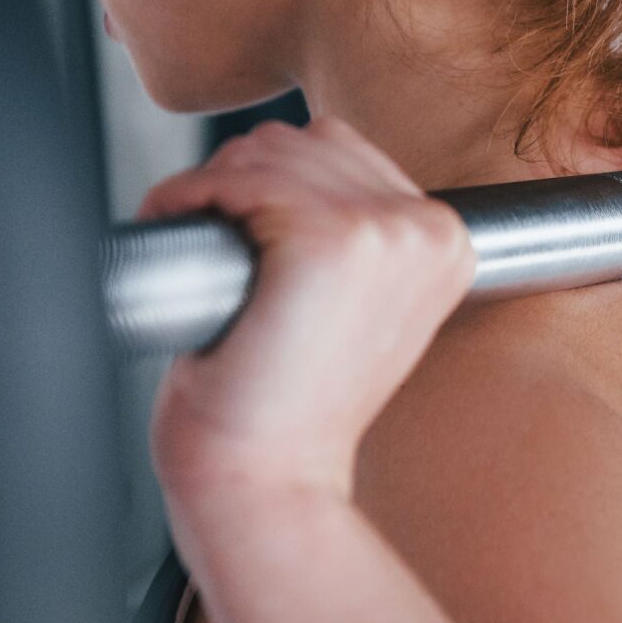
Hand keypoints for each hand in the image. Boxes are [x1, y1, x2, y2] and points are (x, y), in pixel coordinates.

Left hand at [137, 118, 474, 527]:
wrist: (270, 481)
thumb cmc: (291, 406)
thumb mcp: (352, 309)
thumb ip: (356, 238)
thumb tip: (296, 168)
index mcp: (445, 240)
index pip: (344, 151)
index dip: (272, 181)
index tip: (239, 232)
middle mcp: (427, 227)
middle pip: (303, 141)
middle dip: (236, 179)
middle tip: (205, 238)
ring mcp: (382, 231)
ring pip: (267, 151)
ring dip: (208, 185)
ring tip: (190, 234)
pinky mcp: (329, 241)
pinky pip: (238, 178)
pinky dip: (189, 193)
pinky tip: (175, 225)